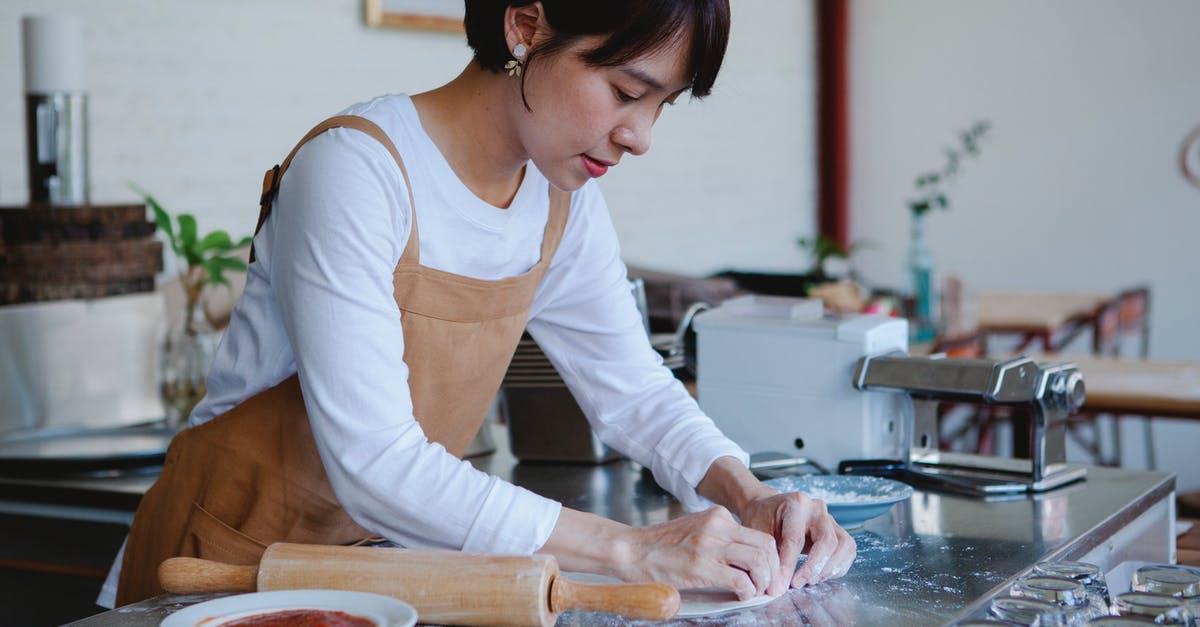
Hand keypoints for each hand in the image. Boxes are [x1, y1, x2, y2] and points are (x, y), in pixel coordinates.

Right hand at [615, 506, 780, 600]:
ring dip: (763, 582)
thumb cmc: (659, 546)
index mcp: (717, 516)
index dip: (772, 558)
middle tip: (771, 588)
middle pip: (766, 547)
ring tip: (757, 593)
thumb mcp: (694, 530)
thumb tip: (741, 559)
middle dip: (774, 571)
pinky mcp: (702, 566)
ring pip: (759, 562)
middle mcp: (717, 526)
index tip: (770, 574)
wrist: (630, 550)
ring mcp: (710, 545)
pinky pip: (741, 580)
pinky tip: (741, 596)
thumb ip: (717, 538)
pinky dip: (747, 592)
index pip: (760, 536)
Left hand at [736, 490, 856, 593]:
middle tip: (798, 584)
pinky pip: (847, 551)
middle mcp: (817, 509)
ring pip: (844, 546)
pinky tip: (819, 575)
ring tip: (809, 581)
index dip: (789, 565)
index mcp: (796, 504)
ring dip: (828, 569)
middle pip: (827, 542)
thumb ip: (770, 555)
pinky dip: (837, 567)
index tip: (782, 583)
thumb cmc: (763, 519)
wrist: (770, 509)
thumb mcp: (759, 531)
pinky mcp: (838, 530)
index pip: (796, 539)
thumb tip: (779, 586)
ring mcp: (830, 519)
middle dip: (813, 568)